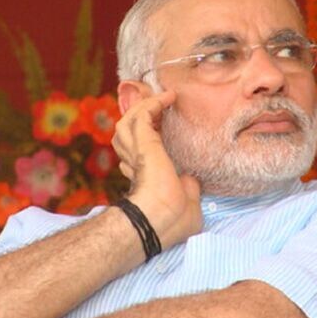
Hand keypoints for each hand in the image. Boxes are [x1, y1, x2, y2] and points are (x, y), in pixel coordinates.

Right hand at [112, 89, 201, 247]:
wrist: (163, 218)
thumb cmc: (173, 220)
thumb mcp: (186, 202)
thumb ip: (187, 187)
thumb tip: (190, 179)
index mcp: (142, 178)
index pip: (134, 155)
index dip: (145, 140)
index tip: (160, 128)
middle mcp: (133, 163)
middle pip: (126, 133)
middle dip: (138, 118)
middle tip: (158, 107)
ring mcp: (135, 151)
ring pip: (128, 121)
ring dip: (144, 107)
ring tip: (163, 99)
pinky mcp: (142, 141)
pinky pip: (142, 113)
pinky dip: (153, 102)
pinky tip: (168, 97)